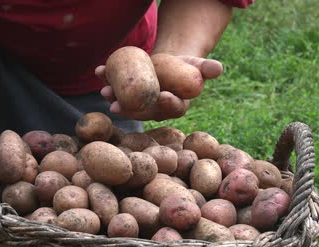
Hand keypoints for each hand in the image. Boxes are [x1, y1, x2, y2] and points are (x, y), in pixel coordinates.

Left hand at [95, 55, 222, 120]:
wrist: (171, 63)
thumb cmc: (188, 68)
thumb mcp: (198, 67)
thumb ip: (207, 69)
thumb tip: (219, 68)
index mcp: (175, 106)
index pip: (171, 108)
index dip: (167, 104)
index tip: (163, 96)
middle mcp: (156, 109)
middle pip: (143, 111)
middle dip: (130, 108)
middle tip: (118, 106)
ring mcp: (141, 102)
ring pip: (127, 102)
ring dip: (114, 97)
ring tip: (105, 92)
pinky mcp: (129, 92)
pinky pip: (118, 87)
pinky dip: (107, 79)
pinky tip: (99, 71)